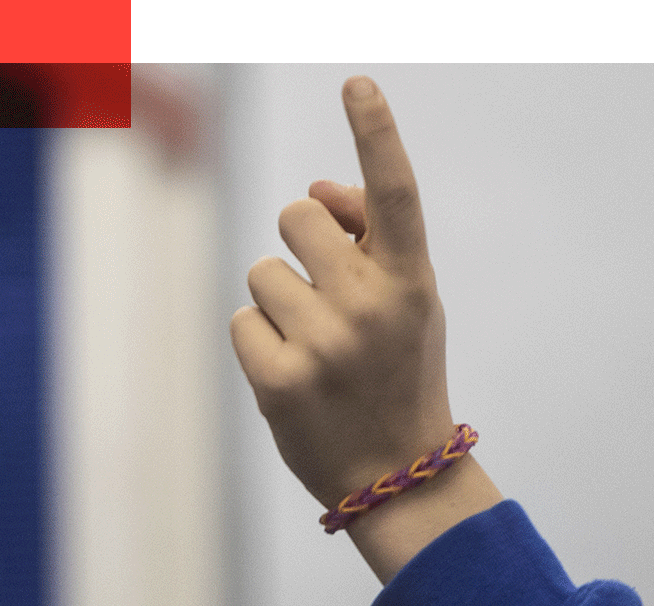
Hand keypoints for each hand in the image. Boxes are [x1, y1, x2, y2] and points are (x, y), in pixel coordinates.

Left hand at [229, 76, 499, 580]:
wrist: (397, 473)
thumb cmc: (396, 371)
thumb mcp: (406, 302)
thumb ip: (368, 241)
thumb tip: (310, 191)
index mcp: (412, 279)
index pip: (393, 192)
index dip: (375, 133)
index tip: (355, 84)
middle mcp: (371, 304)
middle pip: (294, 219)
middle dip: (297, 247)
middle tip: (322, 300)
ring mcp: (324, 343)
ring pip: (261, 273)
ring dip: (277, 303)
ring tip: (313, 351)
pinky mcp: (279, 379)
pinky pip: (241, 321)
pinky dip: (257, 343)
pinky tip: (292, 376)